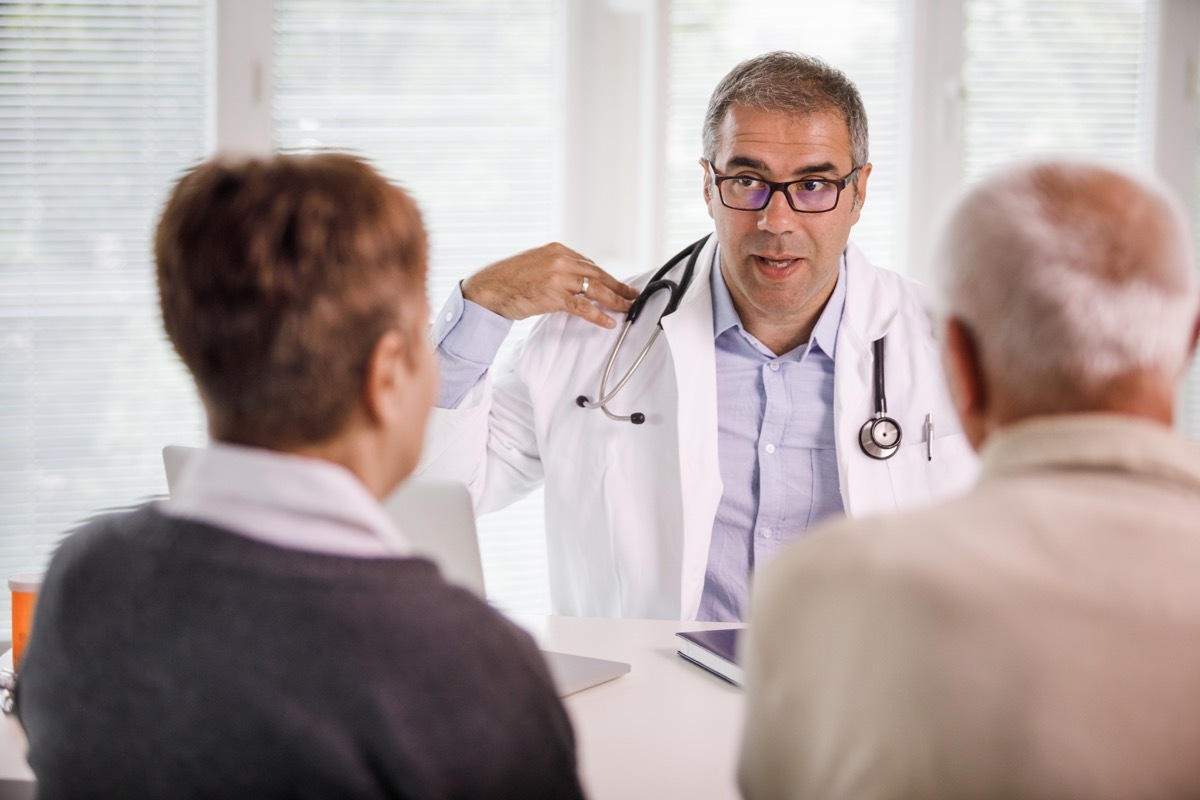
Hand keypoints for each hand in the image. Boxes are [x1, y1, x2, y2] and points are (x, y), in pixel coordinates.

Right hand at [461, 243, 638, 328]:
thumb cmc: (508, 278)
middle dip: (617, 286)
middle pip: (597, 274)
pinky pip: (582, 307)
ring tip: (628, 307)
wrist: (488, 287)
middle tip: (632, 294)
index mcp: (557, 249)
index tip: (616, 285)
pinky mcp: (553, 296)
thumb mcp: (535, 263)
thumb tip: (574, 280)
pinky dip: (598, 314)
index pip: (589, 263)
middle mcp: (560, 260)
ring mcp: (558, 278)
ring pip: (594, 289)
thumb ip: (556, 267)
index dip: (605, 277)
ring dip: (615, 300)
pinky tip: (609, 321)